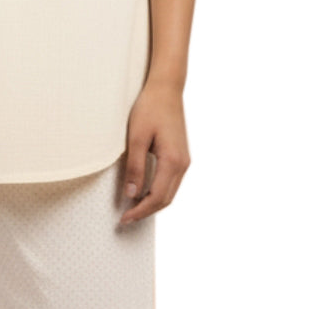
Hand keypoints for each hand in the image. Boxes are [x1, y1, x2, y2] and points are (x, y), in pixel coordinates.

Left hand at [119, 78, 189, 223]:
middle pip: (166, 199)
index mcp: (173, 161)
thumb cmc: (150, 109)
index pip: (157, 197)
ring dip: (152, 203)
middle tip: (125, 219)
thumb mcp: (136, 138)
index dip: (140, 211)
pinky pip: (171, 182)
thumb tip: (132, 194)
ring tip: (132, 209)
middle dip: (146, 211)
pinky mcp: (181, 156)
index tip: (124, 219)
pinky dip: (158, 192)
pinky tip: (144, 193)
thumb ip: (135, 167)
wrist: (166, 89)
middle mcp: (183, 164)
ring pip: (170, 192)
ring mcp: (184, 160)